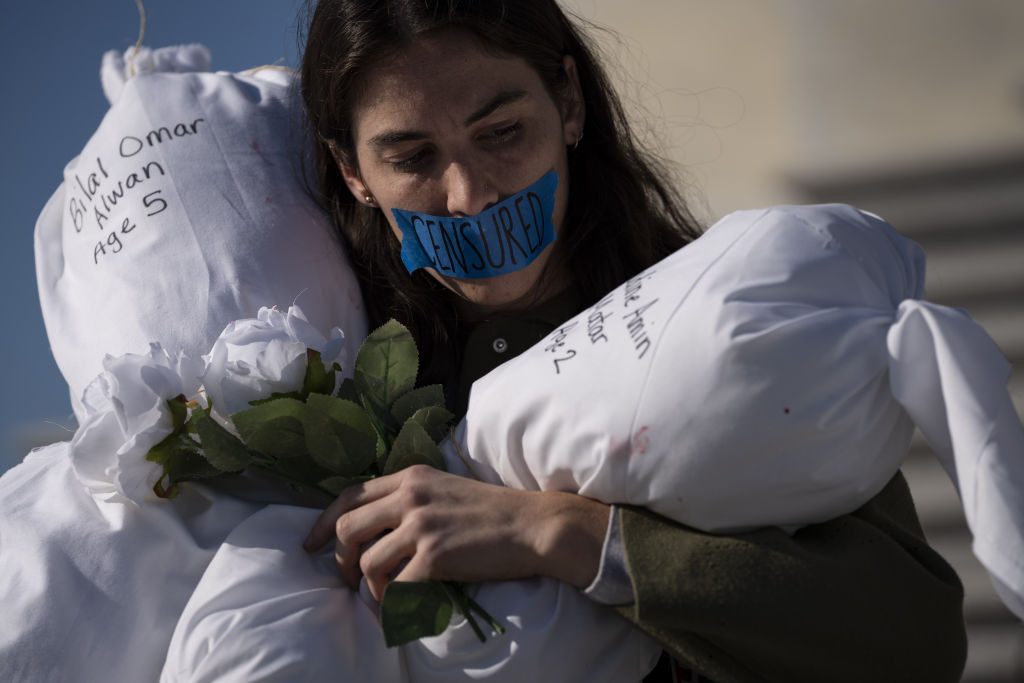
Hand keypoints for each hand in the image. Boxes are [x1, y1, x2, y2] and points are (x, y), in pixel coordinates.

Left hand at [304, 465, 608, 600]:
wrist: (532, 525)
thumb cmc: (493, 510)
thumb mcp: (445, 488)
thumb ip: (412, 497)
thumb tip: (378, 528)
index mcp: (411, 476)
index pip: (350, 495)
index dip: (324, 523)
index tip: (312, 545)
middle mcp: (411, 496)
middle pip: (348, 528)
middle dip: (341, 560)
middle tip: (349, 579)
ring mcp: (422, 525)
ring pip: (368, 562)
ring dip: (370, 587)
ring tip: (383, 596)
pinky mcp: (435, 555)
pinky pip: (396, 587)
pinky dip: (394, 603)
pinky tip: (405, 608)